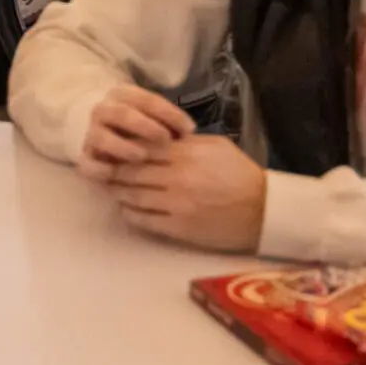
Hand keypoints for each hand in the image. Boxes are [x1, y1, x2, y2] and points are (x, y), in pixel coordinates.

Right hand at [74, 84, 195, 175]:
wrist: (95, 128)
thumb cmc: (136, 124)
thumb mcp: (150, 114)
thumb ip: (168, 121)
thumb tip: (190, 132)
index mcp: (123, 95)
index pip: (147, 100)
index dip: (169, 114)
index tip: (189, 129)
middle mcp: (104, 110)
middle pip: (124, 115)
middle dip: (146, 127)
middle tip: (166, 140)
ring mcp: (91, 133)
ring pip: (103, 138)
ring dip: (124, 147)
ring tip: (143, 156)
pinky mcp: (83, 155)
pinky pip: (88, 163)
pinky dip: (100, 169)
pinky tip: (116, 176)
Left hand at [98, 133, 266, 250]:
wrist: (263, 211)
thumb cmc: (240, 174)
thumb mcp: (216, 146)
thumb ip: (184, 142)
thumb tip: (156, 137)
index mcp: (186, 154)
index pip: (141, 147)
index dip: (122, 147)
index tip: (111, 148)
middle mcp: (176, 178)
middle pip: (130, 172)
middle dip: (113, 171)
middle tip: (102, 170)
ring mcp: (175, 205)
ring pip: (132, 196)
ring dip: (118, 192)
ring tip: (112, 189)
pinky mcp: (177, 228)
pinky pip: (142, 220)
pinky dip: (130, 213)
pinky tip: (127, 208)